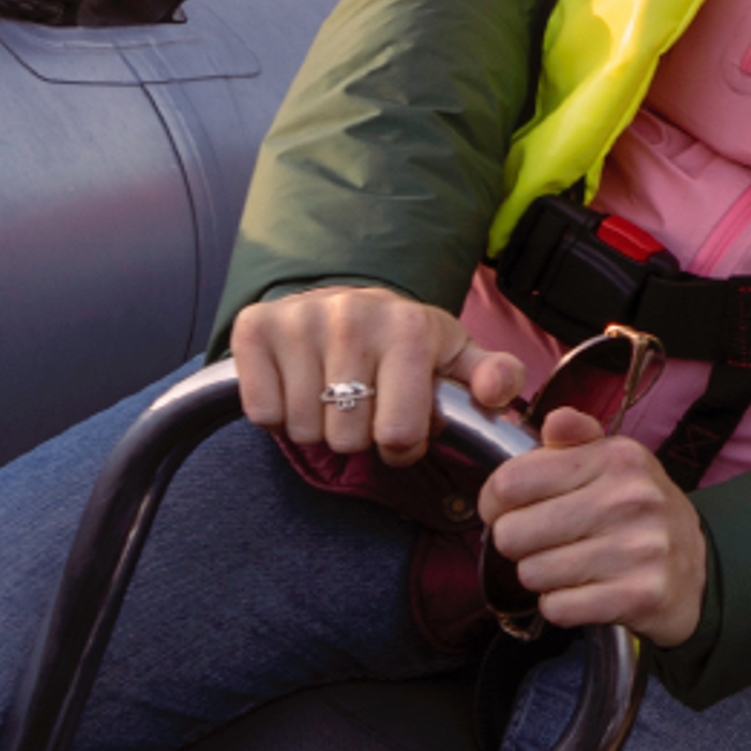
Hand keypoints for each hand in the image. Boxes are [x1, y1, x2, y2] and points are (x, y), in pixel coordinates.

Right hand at [234, 287, 525, 464]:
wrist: (342, 301)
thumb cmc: (405, 342)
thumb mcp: (457, 356)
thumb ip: (494, 377)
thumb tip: (496, 391)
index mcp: (409, 329)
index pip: (397, 434)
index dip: (401, 448)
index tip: (401, 431)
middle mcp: (351, 317)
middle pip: (346, 439)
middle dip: (359, 437)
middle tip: (363, 408)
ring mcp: (298, 320)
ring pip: (303, 430)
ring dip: (318, 427)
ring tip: (332, 395)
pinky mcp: (253, 327)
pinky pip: (263, 413)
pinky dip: (278, 414)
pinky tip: (298, 385)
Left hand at [479, 406, 708, 643]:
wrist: (699, 570)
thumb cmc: (638, 514)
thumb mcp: (615, 465)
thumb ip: (576, 440)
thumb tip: (555, 421)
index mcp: (618, 459)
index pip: (511, 482)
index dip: (496, 502)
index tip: (511, 510)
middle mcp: (631, 499)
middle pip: (512, 533)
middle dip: (520, 544)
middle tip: (547, 543)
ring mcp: (639, 550)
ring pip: (532, 574)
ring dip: (542, 577)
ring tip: (572, 566)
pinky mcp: (639, 596)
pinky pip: (558, 608)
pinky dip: (563, 606)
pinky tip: (586, 591)